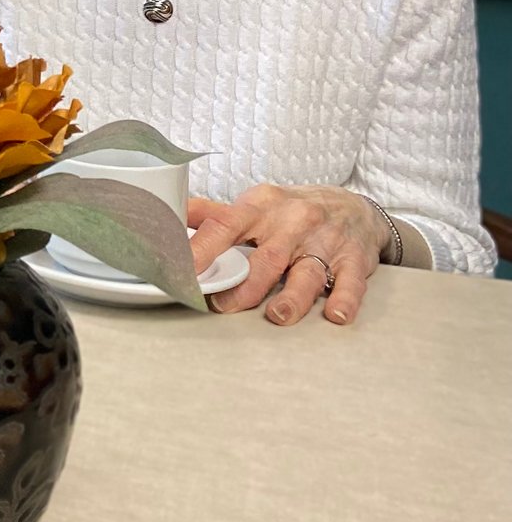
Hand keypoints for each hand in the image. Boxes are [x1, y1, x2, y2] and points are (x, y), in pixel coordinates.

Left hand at [188, 186, 387, 326]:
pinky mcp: (354, 260)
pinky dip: (344, 299)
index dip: (203, 248)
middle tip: (223, 307)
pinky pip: (351, 282)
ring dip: (292, 296)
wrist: (354, 206)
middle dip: (245, 286)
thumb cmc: (292, 210)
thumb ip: (213, 215)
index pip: (226, 225)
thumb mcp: (254, 204)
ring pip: (307, 271)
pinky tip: (336, 315)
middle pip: (267, 257)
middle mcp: (293, 222)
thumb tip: (167, 216)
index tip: (183, 270)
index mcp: (261, 206)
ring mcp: (325, 241)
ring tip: (277, 316)